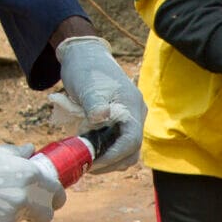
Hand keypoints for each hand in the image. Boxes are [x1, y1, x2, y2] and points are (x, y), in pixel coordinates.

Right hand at [0, 133, 64, 221]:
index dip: (52, 196)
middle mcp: (22, 200)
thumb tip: (30, 151)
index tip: (46, 195)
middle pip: (45, 216)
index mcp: (28, 176)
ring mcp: (5, 220)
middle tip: (20, 201)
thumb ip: (16, 156)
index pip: (57, 195)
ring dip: (5, 213)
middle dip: (36, 210)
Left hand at [54, 35, 144, 171]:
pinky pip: (118, 143)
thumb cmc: (86, 70)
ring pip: (127, 150)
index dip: (114, 156)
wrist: (85, 56)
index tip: (93, 162)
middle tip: (88, 166)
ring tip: (87, 160)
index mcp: (133, 106)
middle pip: (132, 150)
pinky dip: (106, 151)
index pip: (132, 140)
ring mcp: (130, 118)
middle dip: (111, 162)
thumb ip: (95, 104)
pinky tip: (90, 151)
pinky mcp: (121, 122)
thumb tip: (100, 118)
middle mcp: (136, 114)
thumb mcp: (88, 86)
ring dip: (109, 159)